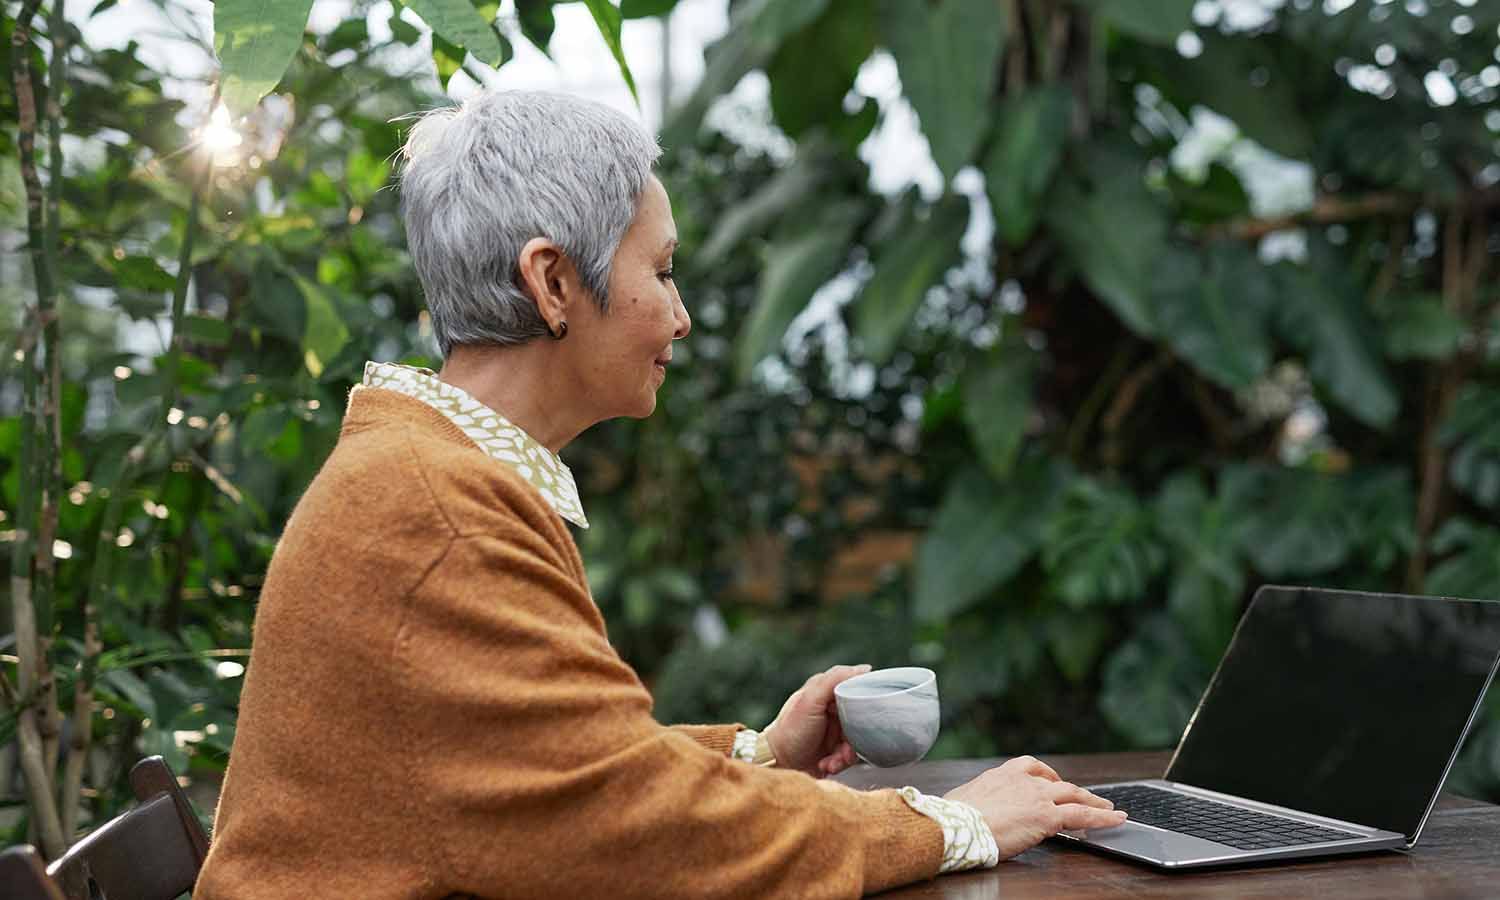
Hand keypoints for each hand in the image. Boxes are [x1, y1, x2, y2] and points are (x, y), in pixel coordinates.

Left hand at [763, 664, 870, 777]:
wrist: (778, 763)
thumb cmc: (790, 730)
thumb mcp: (811, 700)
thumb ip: (834, 680)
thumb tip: (864, 669)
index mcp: (827, 692)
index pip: (857, 693)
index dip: (862, 708)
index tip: (862, 721)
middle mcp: (832, 709)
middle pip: (860, 721)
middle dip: (854, 739)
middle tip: (845, 750)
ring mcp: (834, 730)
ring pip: (856, 741)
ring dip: (846, 755)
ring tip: (833, 761)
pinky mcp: (834, 750)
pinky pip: (849, 756)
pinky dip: (840, 763)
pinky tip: (826, 765)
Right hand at [943, 755, 1127, 859]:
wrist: (956, 826)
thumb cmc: (951, 819)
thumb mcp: (963, 800)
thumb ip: (976, 801)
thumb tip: (968, 809)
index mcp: (1001, 774)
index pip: (1030, 767)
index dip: (1046, 774)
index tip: (1052, 780)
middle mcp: (1022, 780)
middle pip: (1057, 781)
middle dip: (1073, 788)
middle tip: (1086, 796)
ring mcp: (1037, 797)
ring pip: (1074, 794)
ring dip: (1094, 800)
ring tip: (1108, 807)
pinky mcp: (1047, 817)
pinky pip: (1083, 816)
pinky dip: (1103, 817)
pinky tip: (1116, 819)